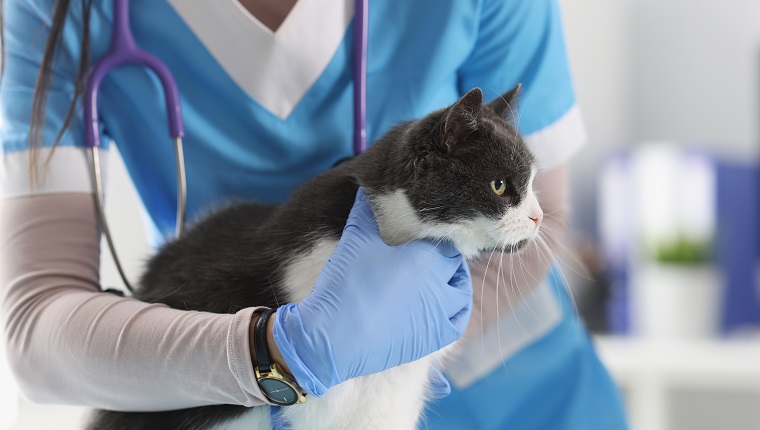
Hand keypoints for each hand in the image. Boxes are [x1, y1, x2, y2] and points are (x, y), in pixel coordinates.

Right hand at [272, 188, 471, 396]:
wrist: (333, 336)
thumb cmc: (344, 283)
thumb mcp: (355, 236)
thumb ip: (367, 208)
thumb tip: (370, 185)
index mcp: (426, 252)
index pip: (445, 234)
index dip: (434, 233)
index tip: (422, 234)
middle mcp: (441, 279)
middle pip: (453, 260)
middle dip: (441, 255)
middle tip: (423, 255)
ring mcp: (442, 309)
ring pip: (460, 287)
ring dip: (453, 278)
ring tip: (434, 276)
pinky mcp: (437, 335)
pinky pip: (458, 318)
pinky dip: (455, 308)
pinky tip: (443, 302)